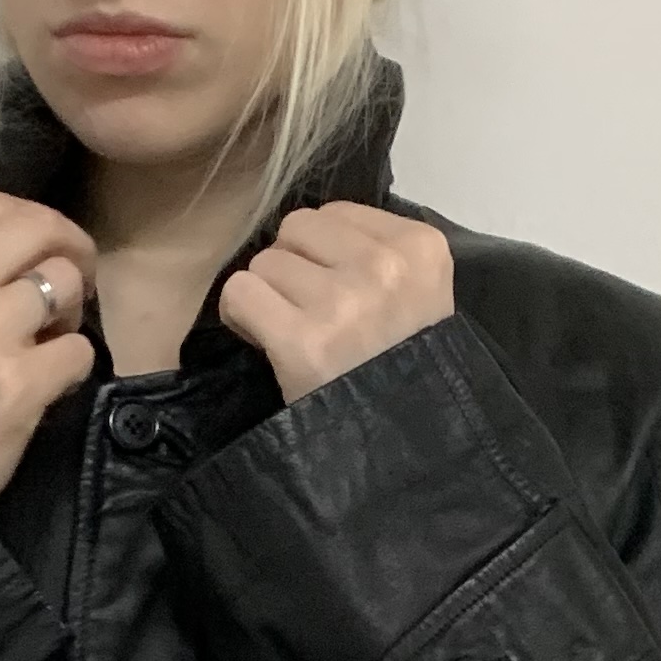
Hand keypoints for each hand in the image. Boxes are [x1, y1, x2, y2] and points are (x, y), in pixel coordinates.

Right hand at [0, 195, 97, 512]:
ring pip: (63, 283)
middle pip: (38, 229)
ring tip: (48, 342)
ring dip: (69, 312)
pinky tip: (47, 385)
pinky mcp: (17, 384)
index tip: (50, 249)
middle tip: (77, 281)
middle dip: (71, 250)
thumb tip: (20, 242)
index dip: (39, 221)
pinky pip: (77, 349)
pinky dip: (72, 367)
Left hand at [216, 203, 453, 404]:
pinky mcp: (302, 341)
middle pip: (295, 229)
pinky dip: (242, 318)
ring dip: (268, 297)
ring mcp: (343, 303)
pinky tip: (266, 343)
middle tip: (307, 313)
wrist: (405, 448)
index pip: (336, 212)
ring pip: (264, 262)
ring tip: (294, 334)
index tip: (335, 292)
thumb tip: (301, 234)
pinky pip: (240, 293)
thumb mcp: (417, 295)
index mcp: (420, 247)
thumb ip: (374, 252)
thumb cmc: (403, 369)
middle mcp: (384, 267)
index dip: (323, 252)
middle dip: (292, 268)